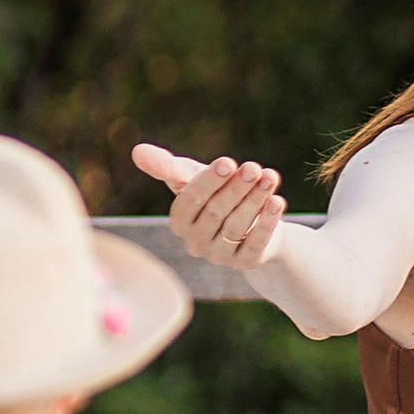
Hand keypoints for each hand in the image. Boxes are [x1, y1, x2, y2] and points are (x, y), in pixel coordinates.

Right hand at [132, 142, 288, 269]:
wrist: (253, 221)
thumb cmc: (217, 194)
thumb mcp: (194, 178)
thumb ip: (167, 167)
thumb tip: (136, 151)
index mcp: (179, 221)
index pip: (190, 201)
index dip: (209, 181)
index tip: (229, 162)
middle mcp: (195, 242)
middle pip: (216, 212)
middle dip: (236, 187)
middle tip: (253, 167)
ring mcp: (219, 256)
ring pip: (236, 226)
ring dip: (254, 200)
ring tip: (269, 177)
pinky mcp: (245, 262)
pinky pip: (256, 242)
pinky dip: (267, 221)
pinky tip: (277, 201)